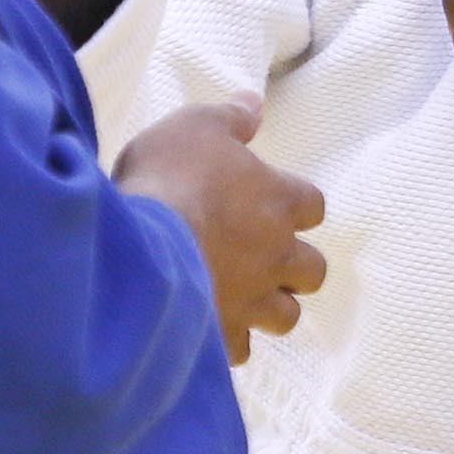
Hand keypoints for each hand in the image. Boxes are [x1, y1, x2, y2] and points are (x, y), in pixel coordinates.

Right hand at [114, 95, 327, 364]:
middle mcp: (277, 255)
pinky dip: (227, 341)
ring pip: (285, 316)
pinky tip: (206, 330)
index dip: (297, 205)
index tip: (275, 203)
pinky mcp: (222, 335)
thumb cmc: (169, 178)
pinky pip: (238, 350)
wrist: (138, 247)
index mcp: (279, 201)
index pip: (314, 205)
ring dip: (269, 308)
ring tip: (241, 298)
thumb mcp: (194, 127)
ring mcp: (253, 300)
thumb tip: (255, 103)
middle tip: (263, 259)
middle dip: (294, 267)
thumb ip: (230, 117)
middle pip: (313, 270)